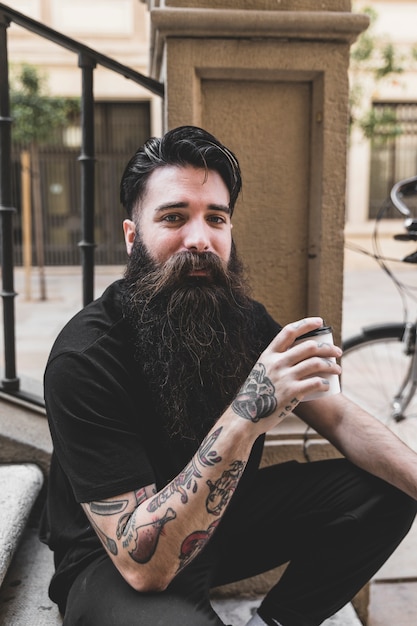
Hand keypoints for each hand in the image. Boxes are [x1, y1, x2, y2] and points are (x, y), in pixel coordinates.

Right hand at [231, 317, 341, 432]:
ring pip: (316, 363)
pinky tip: (328, 385)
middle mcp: (277, 362)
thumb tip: (294, 357)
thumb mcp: (261, 371)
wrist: (245, 416)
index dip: (306, 324)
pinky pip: (315, 382)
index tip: (319, 322)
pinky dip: (325, 383)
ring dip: (331, 365)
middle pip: (309, 347)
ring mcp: (285, 377)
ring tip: (338, 370)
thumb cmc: (255, 395)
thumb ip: (275, 363)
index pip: (289, 331)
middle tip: (337, 352)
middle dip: (327, 348)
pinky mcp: (292, 392)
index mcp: (269, 354)